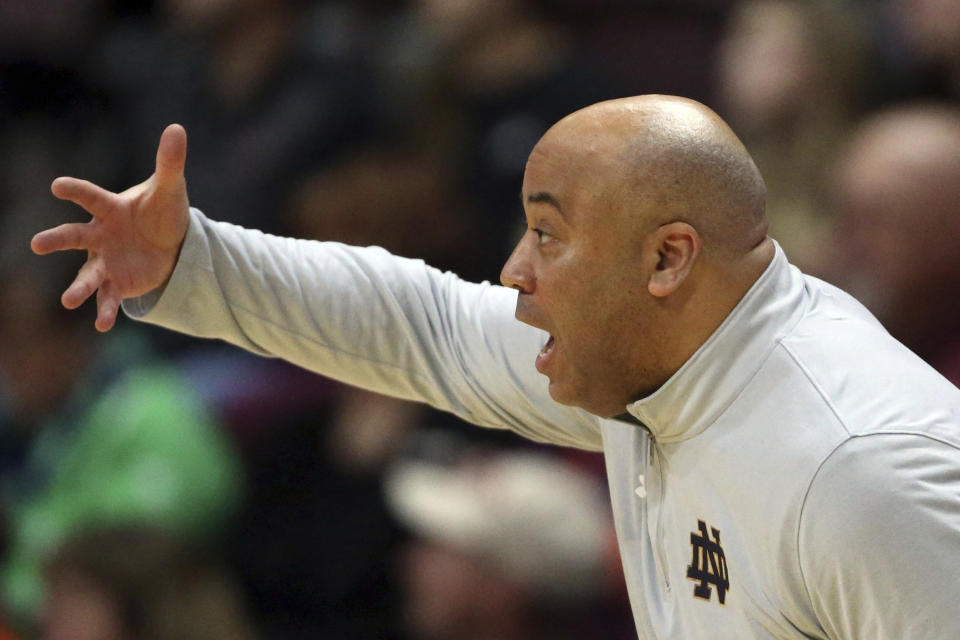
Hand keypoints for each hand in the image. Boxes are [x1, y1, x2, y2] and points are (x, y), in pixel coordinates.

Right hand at [33, 124, 190, 331]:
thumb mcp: (171, 189)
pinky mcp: (117, 283)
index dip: (75, 190)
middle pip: (74, 236)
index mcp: (110, 209)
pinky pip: (108, 299)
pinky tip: (103, 325)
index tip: (57, 186)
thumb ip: (170, 162)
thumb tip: (177, 128)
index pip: (90, 196)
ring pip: (87, 274)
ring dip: (78, 288)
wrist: (170, 243)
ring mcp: (105, 261)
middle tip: (37, 244)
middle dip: (56, 240)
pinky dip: (105, 311)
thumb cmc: (162, 211)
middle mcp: (100, 235)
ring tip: (68, 301)